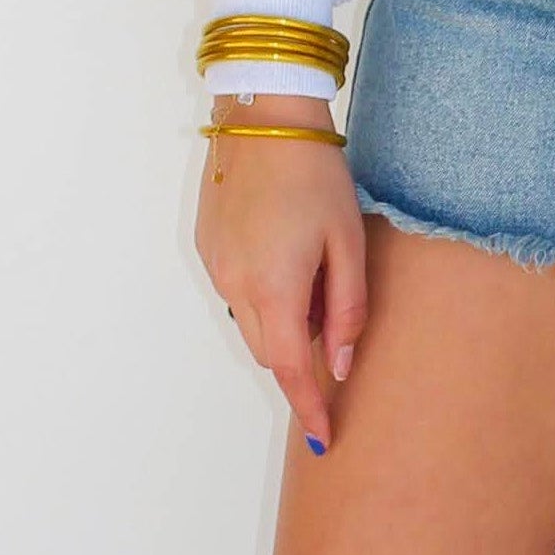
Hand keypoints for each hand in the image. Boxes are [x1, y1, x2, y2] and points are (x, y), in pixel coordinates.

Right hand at [194, 95, 367, 455]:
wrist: (263, 115)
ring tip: (313, 275)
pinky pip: (237, 289)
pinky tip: (285, 254)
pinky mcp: (207, 246)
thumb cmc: (316, 174)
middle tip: (334, 327)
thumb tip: (340, 364)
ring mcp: (216, 267)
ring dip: (281, 321)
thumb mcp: (348, 240)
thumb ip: (347, 308)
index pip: (292, 371)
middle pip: (270, 350)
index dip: (310, 408)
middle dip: (300, 358)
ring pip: (251, 322)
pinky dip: (262, 292)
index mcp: (276, 289)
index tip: (325, 438)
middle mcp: (237, 286)